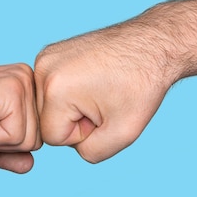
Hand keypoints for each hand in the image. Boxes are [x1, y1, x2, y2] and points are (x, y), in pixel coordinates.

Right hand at [0, 63, 41, 172]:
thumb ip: (9, 154)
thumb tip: (30, 165)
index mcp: (25, 85)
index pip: (37, 135)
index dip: (7, 142)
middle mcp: (29, 78)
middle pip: (38, 140)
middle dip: (5, 143)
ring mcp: (22, 83)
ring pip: (31, 141)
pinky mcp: (13, 93)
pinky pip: (17, 137)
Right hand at [34, 18, 180, 162]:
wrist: (152, 43)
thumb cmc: (142, 85)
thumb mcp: (124, 133)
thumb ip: (91, 153)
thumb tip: (71, 145)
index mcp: (55, 89)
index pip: (52, 137)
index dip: (82, 133)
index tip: (104, 111)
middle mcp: (43, 69)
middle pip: (47, 120)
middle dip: (75, 119)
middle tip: (104, 99)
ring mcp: (45, 57)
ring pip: (48, 105)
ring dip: (72, 106)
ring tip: (99, 88)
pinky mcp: (50, 52)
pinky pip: (51, 89)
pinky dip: (70, 91)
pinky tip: (92, 79)